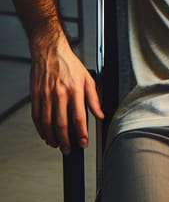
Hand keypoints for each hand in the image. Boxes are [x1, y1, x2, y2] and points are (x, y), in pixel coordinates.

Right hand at [29, 35, 102, 154]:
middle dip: (65, 141)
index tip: (83, 143)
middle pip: (61, 124)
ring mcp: (45, 95)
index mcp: (74, 90)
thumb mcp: (88, 79)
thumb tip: (100, 114)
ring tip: (56, 144)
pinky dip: (40, 128)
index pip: (79, 118)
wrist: (50, 51)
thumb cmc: (69, 64)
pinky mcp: (35, 95)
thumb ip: (94, 99)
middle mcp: (59, 94)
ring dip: (52, 137)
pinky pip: (36, 116)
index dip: (81, 134)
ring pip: (47, 123)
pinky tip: (45, 133)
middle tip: (68, 149)